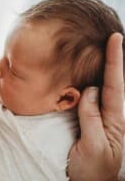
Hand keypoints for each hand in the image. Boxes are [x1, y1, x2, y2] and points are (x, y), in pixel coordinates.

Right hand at [68, 33, 124, 180]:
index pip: (115, 86)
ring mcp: (101, 118)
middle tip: (114, 38)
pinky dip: (92, 84)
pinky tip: (91, 78)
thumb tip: (90, 90)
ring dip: (105, 69)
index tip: (115, 39)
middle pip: (114, 82)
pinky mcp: (90, 122)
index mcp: (115, 122)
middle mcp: (111, 116)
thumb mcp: (92, 147)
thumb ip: (91, 118)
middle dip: (115, 59)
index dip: (115, 62)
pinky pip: (91, 100)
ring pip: (103, 89)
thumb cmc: (91, 171)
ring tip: (105, 51)